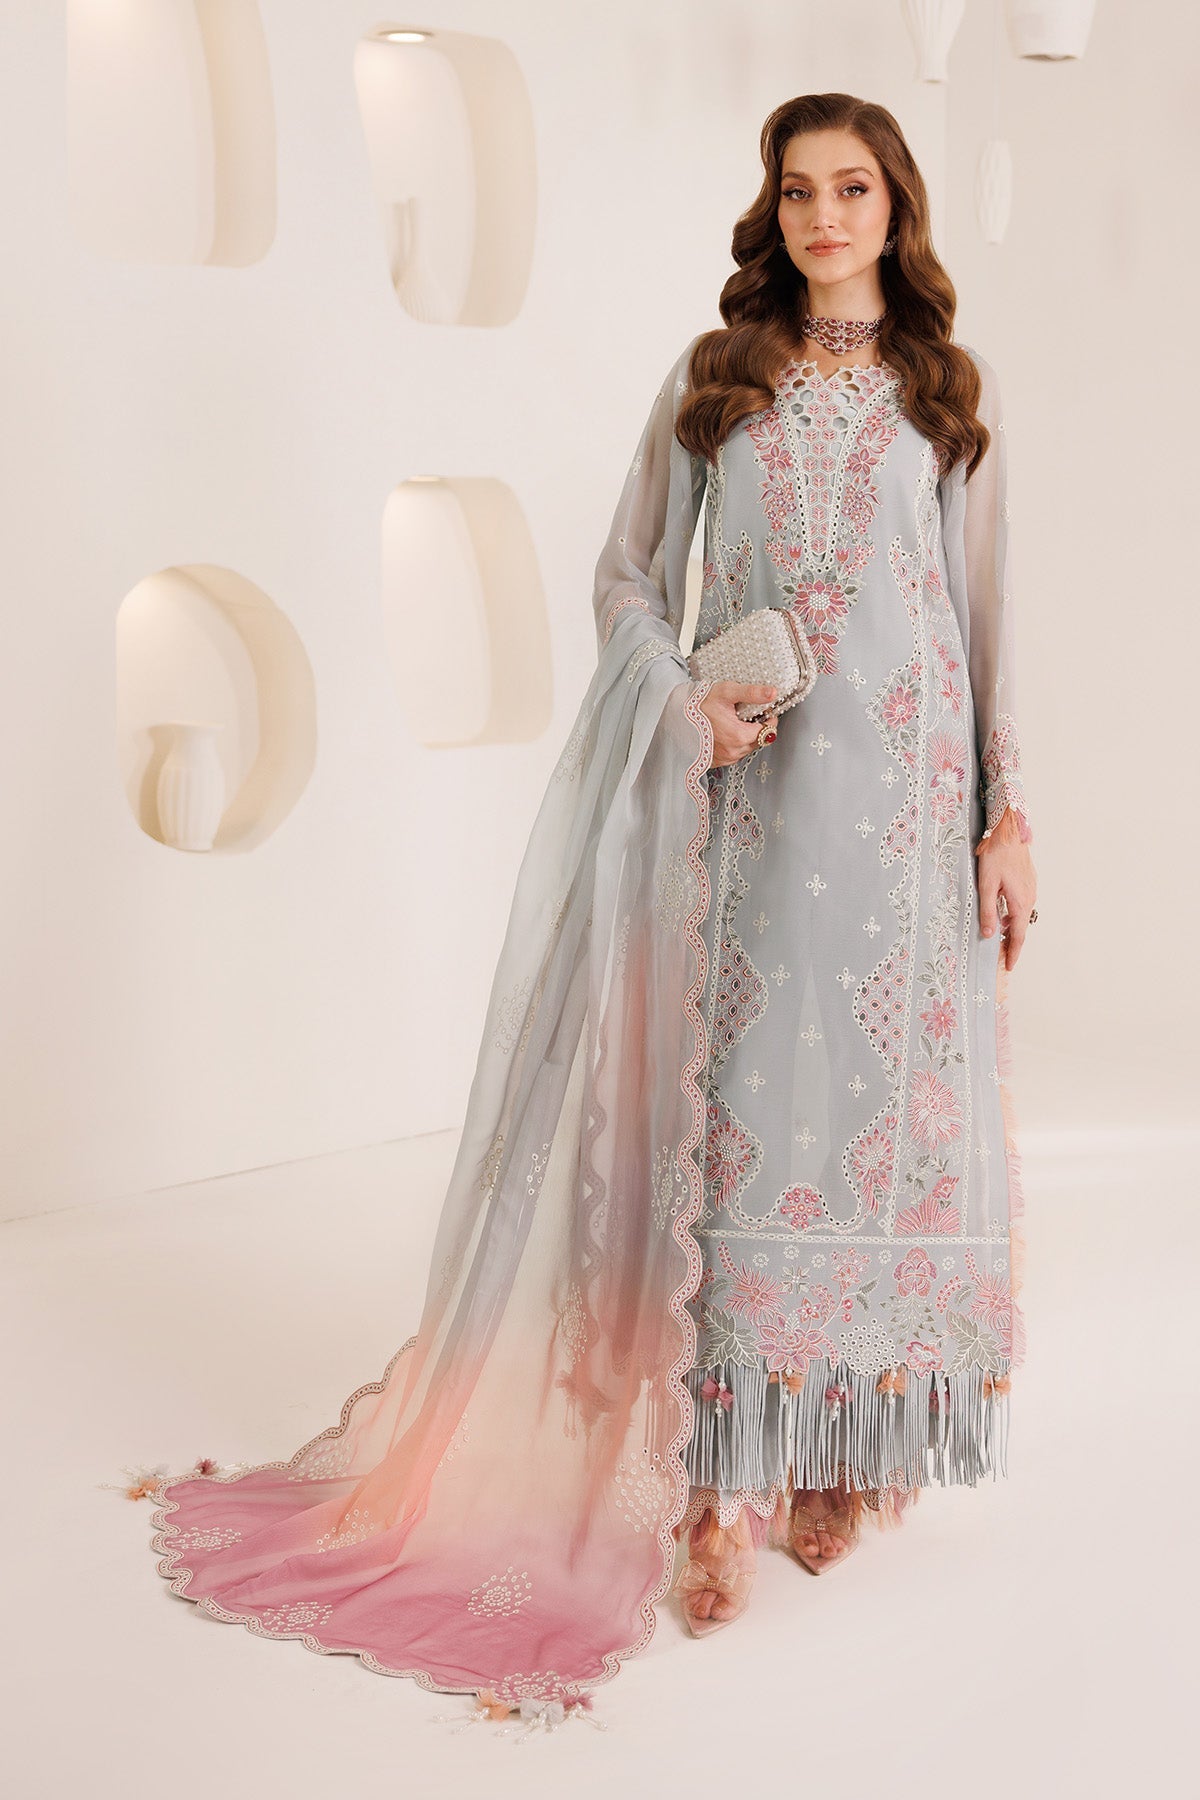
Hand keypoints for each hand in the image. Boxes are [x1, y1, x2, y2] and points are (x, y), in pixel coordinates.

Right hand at [700, 681, 778, 768]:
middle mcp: (733, 752)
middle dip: (756, 727)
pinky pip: (733, 754)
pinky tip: (724, 731)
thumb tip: (772, 693)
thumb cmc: (699, 703)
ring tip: (731, 721)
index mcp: (739, 736)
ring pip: (746, 748)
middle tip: (745, 713)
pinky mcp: (715, 762)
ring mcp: (724, 759)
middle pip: (758, 741)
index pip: (769, 731)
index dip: (769, 719)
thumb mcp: (727, 692)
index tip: (763, 709)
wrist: (675, 714)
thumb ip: (752, 693)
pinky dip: (732, 744)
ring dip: (744, 736)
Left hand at [975, 807, 1036, 971]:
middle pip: (1021, 928)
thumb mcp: (986, 885)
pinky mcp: (1028, 881)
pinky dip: (1012, 914)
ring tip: (998, 937)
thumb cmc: (996, 856)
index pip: (1017, 936)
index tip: (1009, 966)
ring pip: (1021, 915)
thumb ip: (987, 911)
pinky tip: (1001, 913)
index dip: (1013, 952)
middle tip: (1003, 958)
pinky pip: (1021, 904)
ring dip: (1011, 928)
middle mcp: (1030, 898)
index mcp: (1021, 902)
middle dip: (1012, 944)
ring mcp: (1031, 889)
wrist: (1009, 832)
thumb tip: (988, 934)